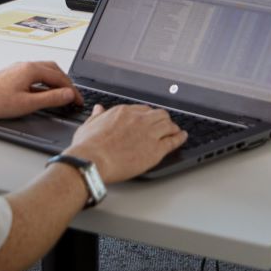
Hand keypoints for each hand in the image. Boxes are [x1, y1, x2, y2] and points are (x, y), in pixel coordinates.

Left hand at [0, 61, 79, 119]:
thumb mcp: (27, 103)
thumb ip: (50, 99)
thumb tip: (68, 95)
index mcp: (32, 69)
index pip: (60, 78)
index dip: (72, 90)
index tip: (79, 101)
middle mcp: (26, 65)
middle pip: (54, 70)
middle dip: (66, 83)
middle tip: (73, 96)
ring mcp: (19, 68)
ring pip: (44, 70)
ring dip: (55, 81)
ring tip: (61, 94)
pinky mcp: (13, 74)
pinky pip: (35, 74)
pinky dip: (44, 82)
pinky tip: (42, 93)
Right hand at [69, 104, 187, 183]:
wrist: (92, 161)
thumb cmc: (88, 147)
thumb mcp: (89, 125)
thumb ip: (97, 116)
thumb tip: (98, 109)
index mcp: (123, 112)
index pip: (142, 110)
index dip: (147, 115)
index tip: (148, 120)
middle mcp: (139, 120)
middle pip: (158, 114)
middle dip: (162, 119)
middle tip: (164, 124)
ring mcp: (149, 134)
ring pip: (168, 125)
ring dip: (172, 127)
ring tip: (176, 130)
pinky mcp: (155, 150)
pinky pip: (173, 141)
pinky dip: (180, 138)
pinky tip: (182, 137)